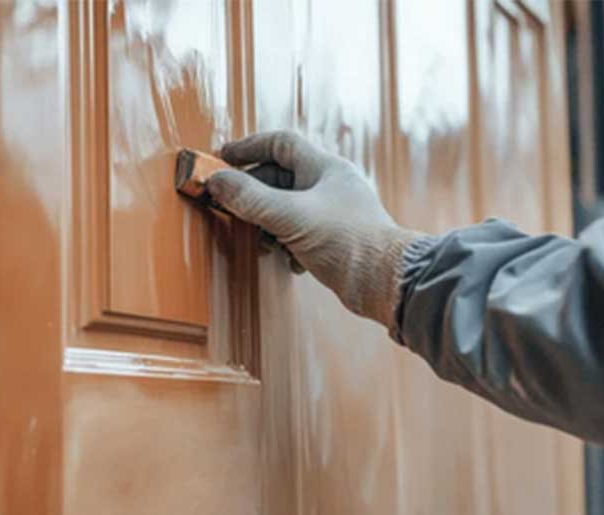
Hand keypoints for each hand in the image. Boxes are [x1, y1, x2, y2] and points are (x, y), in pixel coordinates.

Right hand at [208, 131, 420, 328]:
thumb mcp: (291, 216)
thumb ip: (250, 199)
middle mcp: (330, 186)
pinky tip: (292, 261)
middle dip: (254, 194)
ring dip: (270, 224)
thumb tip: (215, 181)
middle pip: (280, 178)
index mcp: (325, 168)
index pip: (280, 143)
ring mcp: (333, 213)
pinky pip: (300, 234)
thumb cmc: (348, 242)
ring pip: (288, 209)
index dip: (248, 148)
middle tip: (231, 206)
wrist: (387, 281)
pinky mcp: (335, 240)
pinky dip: (288, 245)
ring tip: (265, 242)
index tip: (221, 158)